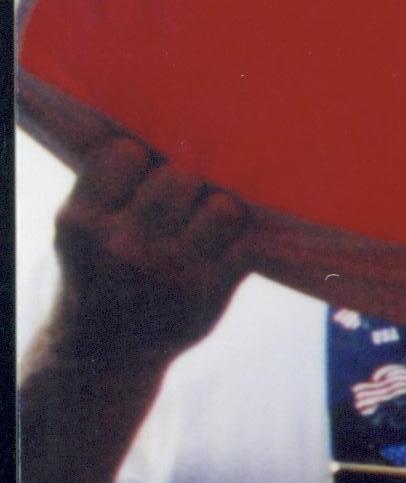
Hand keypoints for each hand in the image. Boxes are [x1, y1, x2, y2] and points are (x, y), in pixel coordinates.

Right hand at [41, 139, 252, 373]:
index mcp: (82, 221)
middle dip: (187, 180)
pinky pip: (247, 242)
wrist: (107, 350)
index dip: (142, 158)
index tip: (146, 171)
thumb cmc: (99, 273)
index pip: (126, 154)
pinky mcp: (210, 292)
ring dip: (220, 207)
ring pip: (222, 204)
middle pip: (181, 175)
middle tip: (185, 193)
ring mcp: (171, 270)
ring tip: (208, 217)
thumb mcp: (84, 230)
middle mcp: (124, 245)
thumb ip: (112, 187)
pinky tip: (233, 238)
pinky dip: (244, 237)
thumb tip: (168, 133)